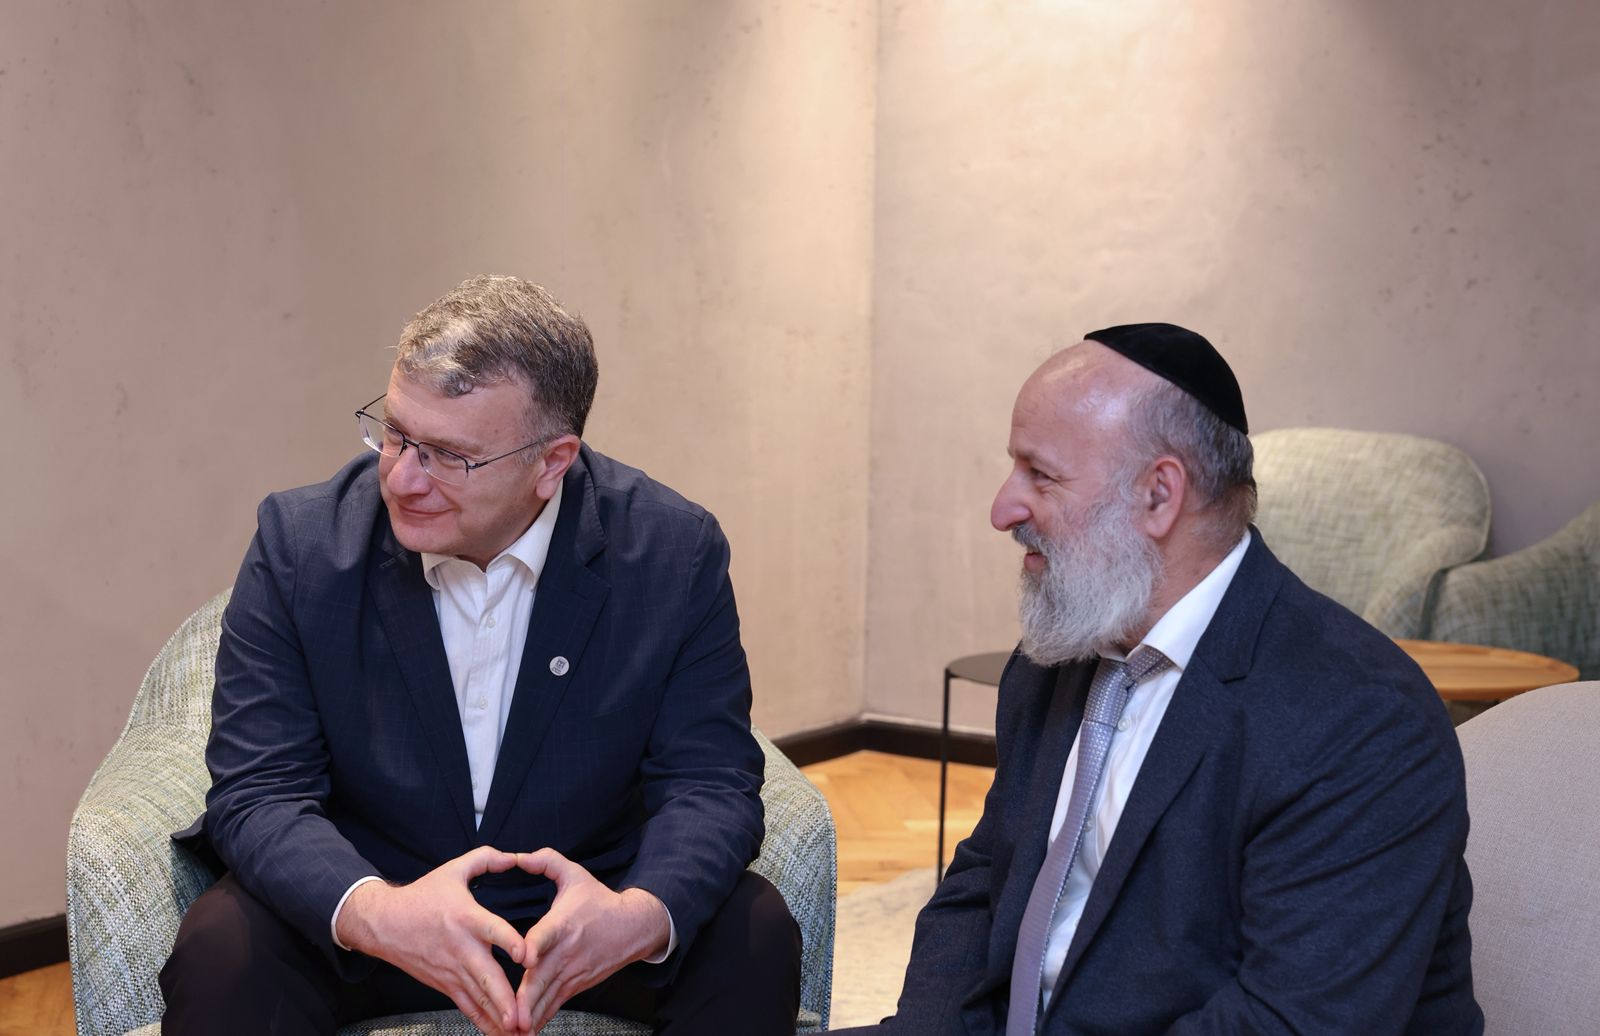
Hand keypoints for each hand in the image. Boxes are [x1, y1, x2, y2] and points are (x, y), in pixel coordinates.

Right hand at [336, 846, 527, 1035]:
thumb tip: (514, 856)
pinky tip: (499, 1033)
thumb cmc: (423, 896)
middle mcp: (462, 948)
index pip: (492, 931)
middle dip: (504, 999)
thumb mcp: (454, 869)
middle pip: (487, 977)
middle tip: (521, 1016)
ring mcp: (453, 970)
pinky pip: (467, 1006)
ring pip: (478, 998)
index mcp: (467, 918)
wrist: (384, 923)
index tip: (526, 956)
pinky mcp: (445, 984)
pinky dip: (482, 1021)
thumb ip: (486, 859)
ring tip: (518, 1033)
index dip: (510, 942)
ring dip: (497, 1017)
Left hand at [513, 848, 671, 1032]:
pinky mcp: (576, 984)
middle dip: (527, 998)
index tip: (524, 957)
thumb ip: (546, 861)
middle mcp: (567, 951)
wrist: (632, 926)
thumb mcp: (575, 874)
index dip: (534, 945)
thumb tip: (518, 856)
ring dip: (531, 1014)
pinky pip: (555, 1004)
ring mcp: (572, 971)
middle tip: (511, 1015)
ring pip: (548, 996)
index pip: (547, 935)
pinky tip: (526, 1031)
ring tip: (514, 1031)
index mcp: (563, 923)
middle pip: (543, 977)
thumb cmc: (598, 900)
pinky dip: (541, 1018)